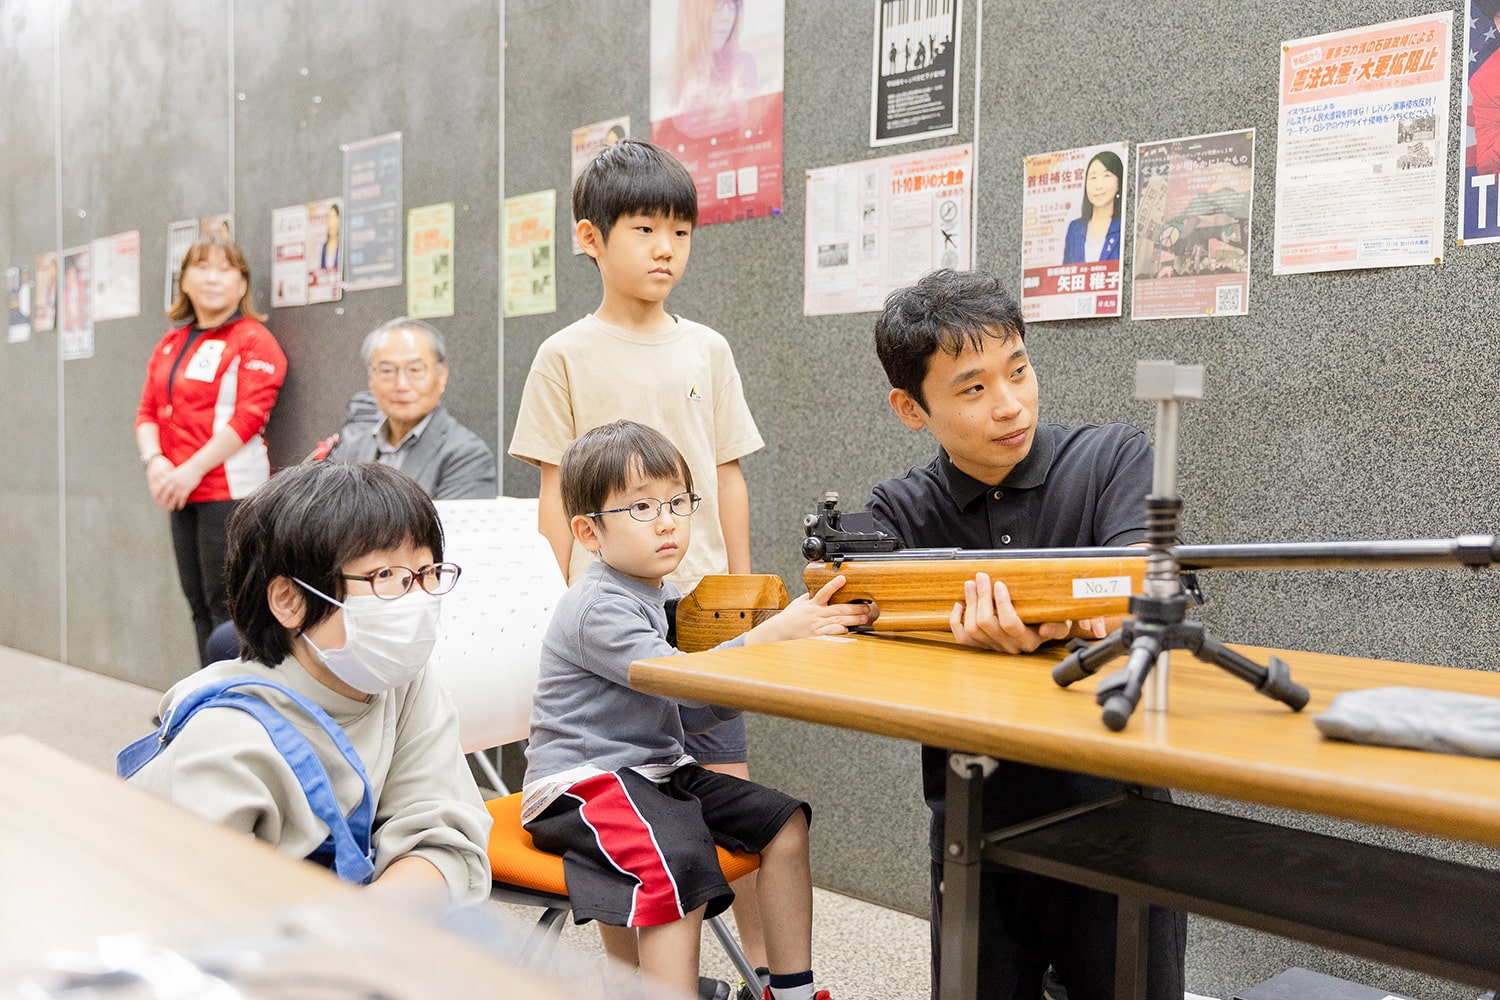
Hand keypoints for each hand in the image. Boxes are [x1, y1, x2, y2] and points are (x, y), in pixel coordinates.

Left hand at [147, 459, 203, 510]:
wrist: (196, 466)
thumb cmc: (186, 468)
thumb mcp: (176, 472)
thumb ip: (170, 477)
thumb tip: (166, 482)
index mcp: (170, 478)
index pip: (161, 488)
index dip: (158, 494)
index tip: (156, 499)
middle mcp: (174, 483)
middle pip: (167, 494)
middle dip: (163, 501)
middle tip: (161, 506)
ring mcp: (181, 486)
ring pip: (174, 497)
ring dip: (172, 504)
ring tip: (170, 509)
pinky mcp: (188, 488)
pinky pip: (183, 498)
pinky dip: (181, 503)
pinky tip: (180, 506)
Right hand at [744, 574, 870, 644]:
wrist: (780, 630)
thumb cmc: (790, 615)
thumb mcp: (800, 602)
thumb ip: (812, 596)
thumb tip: (822, 587)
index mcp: (812, 603)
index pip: (824, 592)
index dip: (834, 585)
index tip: (843, 578)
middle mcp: (815, 613)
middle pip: (838, 610)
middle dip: (854, 608)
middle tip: (866, 606)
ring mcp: (817, 625)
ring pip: (838, 621)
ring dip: (853, 620)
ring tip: (864, 618)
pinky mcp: (817, 634)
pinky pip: (831, 632)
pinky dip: (840, 631)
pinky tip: (849, 629)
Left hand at [950, 571, 1074, 653]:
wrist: (1042, 627)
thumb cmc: (1050, 619)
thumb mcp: (1062, 621)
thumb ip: (1058, 626)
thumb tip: (1046, 629)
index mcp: (1028, 641)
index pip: (1009, 623)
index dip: (1001, 602)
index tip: (1000, 584)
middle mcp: (1009, 647)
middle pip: (986, 623)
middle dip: (981, 596)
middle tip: (981, 577)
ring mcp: (993, 647)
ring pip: (973, 628)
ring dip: (970, 603)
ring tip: (971, 585)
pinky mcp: (981, 646)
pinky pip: (963, 638)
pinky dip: (956, 621)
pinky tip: (959, 605)